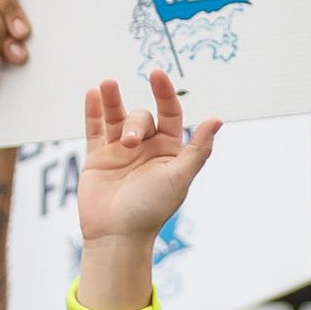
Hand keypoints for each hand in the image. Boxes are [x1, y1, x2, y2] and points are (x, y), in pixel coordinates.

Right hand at [75, 71, 221, 309]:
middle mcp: (145, 148)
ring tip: (106, 84)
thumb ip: (198, 148)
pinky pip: (94, 129)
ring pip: (116, 117)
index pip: (169, 113)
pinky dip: (93, 111)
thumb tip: (217, 119)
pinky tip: (93, 94)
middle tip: (129, 143)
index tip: (157, 74)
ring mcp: (120, 151)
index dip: (165, 93)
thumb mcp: (179, 177)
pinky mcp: (97, 157)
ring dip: (112, 100)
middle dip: (134, 123)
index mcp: (169, 151)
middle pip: (141, 117)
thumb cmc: (151, 209)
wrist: (117, 235)